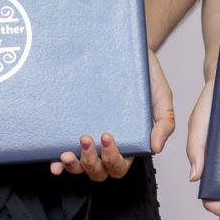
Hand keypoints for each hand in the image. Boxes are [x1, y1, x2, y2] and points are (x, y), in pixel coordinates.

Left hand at [50, 49, 173, 180]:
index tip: (106, 136)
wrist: (127, 49)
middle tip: (85, 139)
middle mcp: (109, 142)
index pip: (120, 165)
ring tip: (66, 154)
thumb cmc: (145, 74)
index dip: (112, 160)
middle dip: (91, 162)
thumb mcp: (161, 96)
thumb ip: (164, 121)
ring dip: (74, 166)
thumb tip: (157, 147)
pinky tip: (54, 161)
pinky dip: (59, 162)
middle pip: (100, 170)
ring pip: (82, 166)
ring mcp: (90, 134)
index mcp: (130, 141)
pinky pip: (65, 149)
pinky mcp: (75, 123)